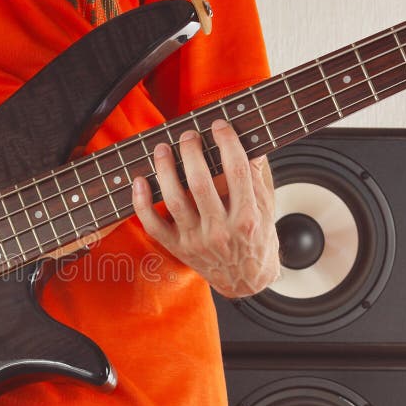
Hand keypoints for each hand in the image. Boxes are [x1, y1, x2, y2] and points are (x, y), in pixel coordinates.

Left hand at [132, 119, 279, 297]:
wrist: (246, 279)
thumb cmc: (256, 238)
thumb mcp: (266, 208)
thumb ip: (257, 176)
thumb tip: (250, 141)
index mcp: (247, 217)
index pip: (236, 171)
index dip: (226, 143)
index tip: (219, 126)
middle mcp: (221, 230)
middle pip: (200, 184)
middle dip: (191, 153)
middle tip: (188, 135)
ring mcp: (196, 241)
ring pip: (174, 201)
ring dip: (165, 170)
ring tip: (163, 148)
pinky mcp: (178, 248)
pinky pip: (153, 225)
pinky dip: (142, 203)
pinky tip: (139, 181)